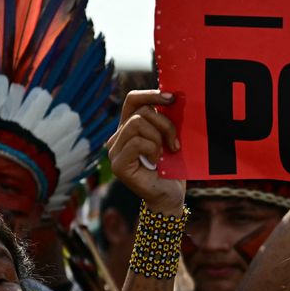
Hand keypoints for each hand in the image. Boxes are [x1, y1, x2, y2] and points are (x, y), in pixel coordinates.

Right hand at [106, 90, 183, 213]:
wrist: (170, 195)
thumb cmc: (172, 167)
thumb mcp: (169, 138)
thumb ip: (163, 120)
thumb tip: (171, 96)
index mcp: (128, 128)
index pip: (133, 100)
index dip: (151, 95)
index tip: (172, 97)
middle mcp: (117, 138)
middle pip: (140, 112)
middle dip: (164, 124)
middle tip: (174, 143)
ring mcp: (114, 151)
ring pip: (137, 124)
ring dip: (158, 138)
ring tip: (164, 153)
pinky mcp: (118, 165)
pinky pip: (137, 142)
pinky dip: (153, 149)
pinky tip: (156, 162)